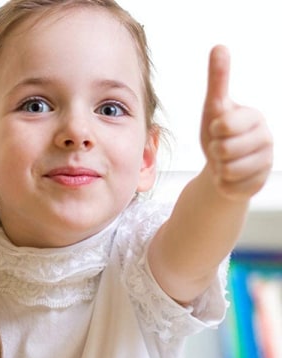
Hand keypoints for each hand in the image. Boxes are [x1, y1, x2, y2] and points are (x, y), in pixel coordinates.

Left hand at [200, 45, 272, 201]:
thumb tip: (219, 46)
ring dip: (219, 169)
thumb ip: (218, 80)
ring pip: (228, 170)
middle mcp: (266, 139)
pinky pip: (229, 187)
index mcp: (255, 117)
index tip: (219, 129)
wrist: (223, 167)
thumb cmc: (219, 134)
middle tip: (220, 149)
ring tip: (225, 162)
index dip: (215, 130)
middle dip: (214, 151)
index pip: (225, 125)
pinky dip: (222, 184)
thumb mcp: (214, 108)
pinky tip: (229, 177)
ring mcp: (265, 163)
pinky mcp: (258, 184)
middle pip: (224, 150)